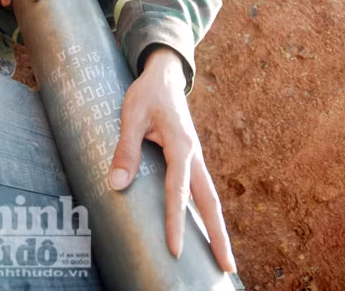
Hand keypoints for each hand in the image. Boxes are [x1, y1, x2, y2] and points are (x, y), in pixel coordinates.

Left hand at [108, 46, 235, 272]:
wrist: (165, 75)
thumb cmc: (147, 93)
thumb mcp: (131, 114)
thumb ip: (126, 149)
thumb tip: (117, 186)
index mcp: (181, 144)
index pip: (178, 190)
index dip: (176, 221)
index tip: (176, 250)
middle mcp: (193, 154)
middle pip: (210, 200)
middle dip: (218, 235)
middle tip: (227, 269)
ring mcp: (195, 156)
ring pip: (210, 197)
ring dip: (217, 227)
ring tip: (223, 259)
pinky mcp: (190, 157)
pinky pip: (201, 189)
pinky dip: (207, 212)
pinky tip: (204, 229)